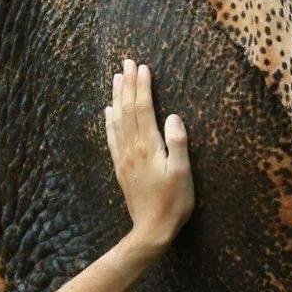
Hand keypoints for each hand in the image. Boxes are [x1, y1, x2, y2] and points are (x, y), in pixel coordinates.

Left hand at [104, 59, 193, 258]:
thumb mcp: (183, 173)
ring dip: (117, 97)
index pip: (143, 109)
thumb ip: (177, 143)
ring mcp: (124, 157)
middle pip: (128, 109)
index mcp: (149, 147)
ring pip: (117, 120)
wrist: (151, 229)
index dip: (142, 86)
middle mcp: (132, 148)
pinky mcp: (121, 167)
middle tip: (127, 62)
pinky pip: (112, 137)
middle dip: (128, 84)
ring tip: (116, 78)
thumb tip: (173, 116)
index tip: (142, 67)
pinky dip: (109, 120)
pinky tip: (108, 110)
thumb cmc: (173, 202)